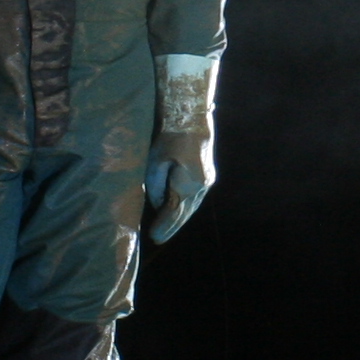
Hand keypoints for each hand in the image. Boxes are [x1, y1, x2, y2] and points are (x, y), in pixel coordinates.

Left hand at [146, 52, 216, 241]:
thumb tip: (158, 204)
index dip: (163, 226)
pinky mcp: (206, 176)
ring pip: (191, 207)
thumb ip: (156, 185)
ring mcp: (206, 182)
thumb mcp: (156, 161)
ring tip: (165, 230)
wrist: (192, 119)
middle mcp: (202, 187)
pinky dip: (184, 207)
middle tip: (157, 240)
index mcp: (189, 184)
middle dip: (170, 226)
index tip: (153, 237)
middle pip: (184, 213)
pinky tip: (176, 211)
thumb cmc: (171, 137)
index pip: (174, 212)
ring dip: (178, 218)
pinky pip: (194, 198)